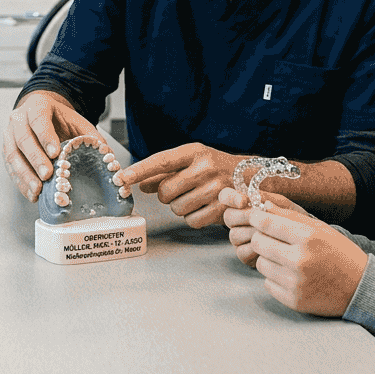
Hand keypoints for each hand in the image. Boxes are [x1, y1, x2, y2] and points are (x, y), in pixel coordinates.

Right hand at [2, 91, 99, 200]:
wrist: (39, 114)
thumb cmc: (58, 119)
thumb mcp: (77, 121)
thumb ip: (90, 136)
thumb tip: (106, 155)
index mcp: (37, 105)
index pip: (38, 119)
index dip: (46, 136)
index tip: (55, 153)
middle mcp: (18, 119)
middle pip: (23, 139)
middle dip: (35, 159)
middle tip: (47, 175)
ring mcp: (9, 135)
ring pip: (12, 155)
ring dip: (25, 175)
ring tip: (38, 189)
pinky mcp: (6, 151)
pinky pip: (10, 168)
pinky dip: (21, 183)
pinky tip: (32, 193)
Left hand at [116, 143, 240, 227]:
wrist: (252, 178)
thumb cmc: (216, 167)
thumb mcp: (192, 162)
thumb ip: (165, 172)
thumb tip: (139, 183)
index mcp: (195, 152)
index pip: (161, 161)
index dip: (139, 170)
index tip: (121, 178)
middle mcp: (205, 168)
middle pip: (165, 191)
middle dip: (167, 195)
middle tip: (181, 189)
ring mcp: (216, 189)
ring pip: (177, 208)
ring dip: (181, 207)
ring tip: (196, 197)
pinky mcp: (222, 209)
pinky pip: (192, 221)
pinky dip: (194, 218)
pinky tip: (205, 207)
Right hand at [220, 188, 310, 267]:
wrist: (304, 239)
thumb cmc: (294, 219)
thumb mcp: (285, 206)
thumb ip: (271, 201)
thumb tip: (259, 200)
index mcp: (244, 204)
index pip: (225, 196)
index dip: (231, 197)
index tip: (243, 201)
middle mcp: (238, 221)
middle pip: (228, 216)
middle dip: (244, 216)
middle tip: (260, 216)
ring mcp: (239, 238)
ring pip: (234, 235)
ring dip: (252, 233)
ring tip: (270, 232)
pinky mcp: (244, 255)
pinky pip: (242, 251)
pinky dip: (255, 249)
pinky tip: (269, 246)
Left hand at [247, 203, 367, 316]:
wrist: (360, 288)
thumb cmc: (340, 254)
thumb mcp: (321, 229)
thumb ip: (291, 216)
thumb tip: (264, 207)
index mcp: (308, 238)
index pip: (266, 223)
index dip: (256, 218)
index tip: (255, 217)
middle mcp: (300, 260)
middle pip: (258, 243)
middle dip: (261, 238)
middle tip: (272, 239)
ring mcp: (295, 283)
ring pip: (260, 264)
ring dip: (269, 259)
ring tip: (287, 259)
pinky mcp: (293, 300)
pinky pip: (268, 283)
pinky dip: (275, 278)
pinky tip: (292, 275)